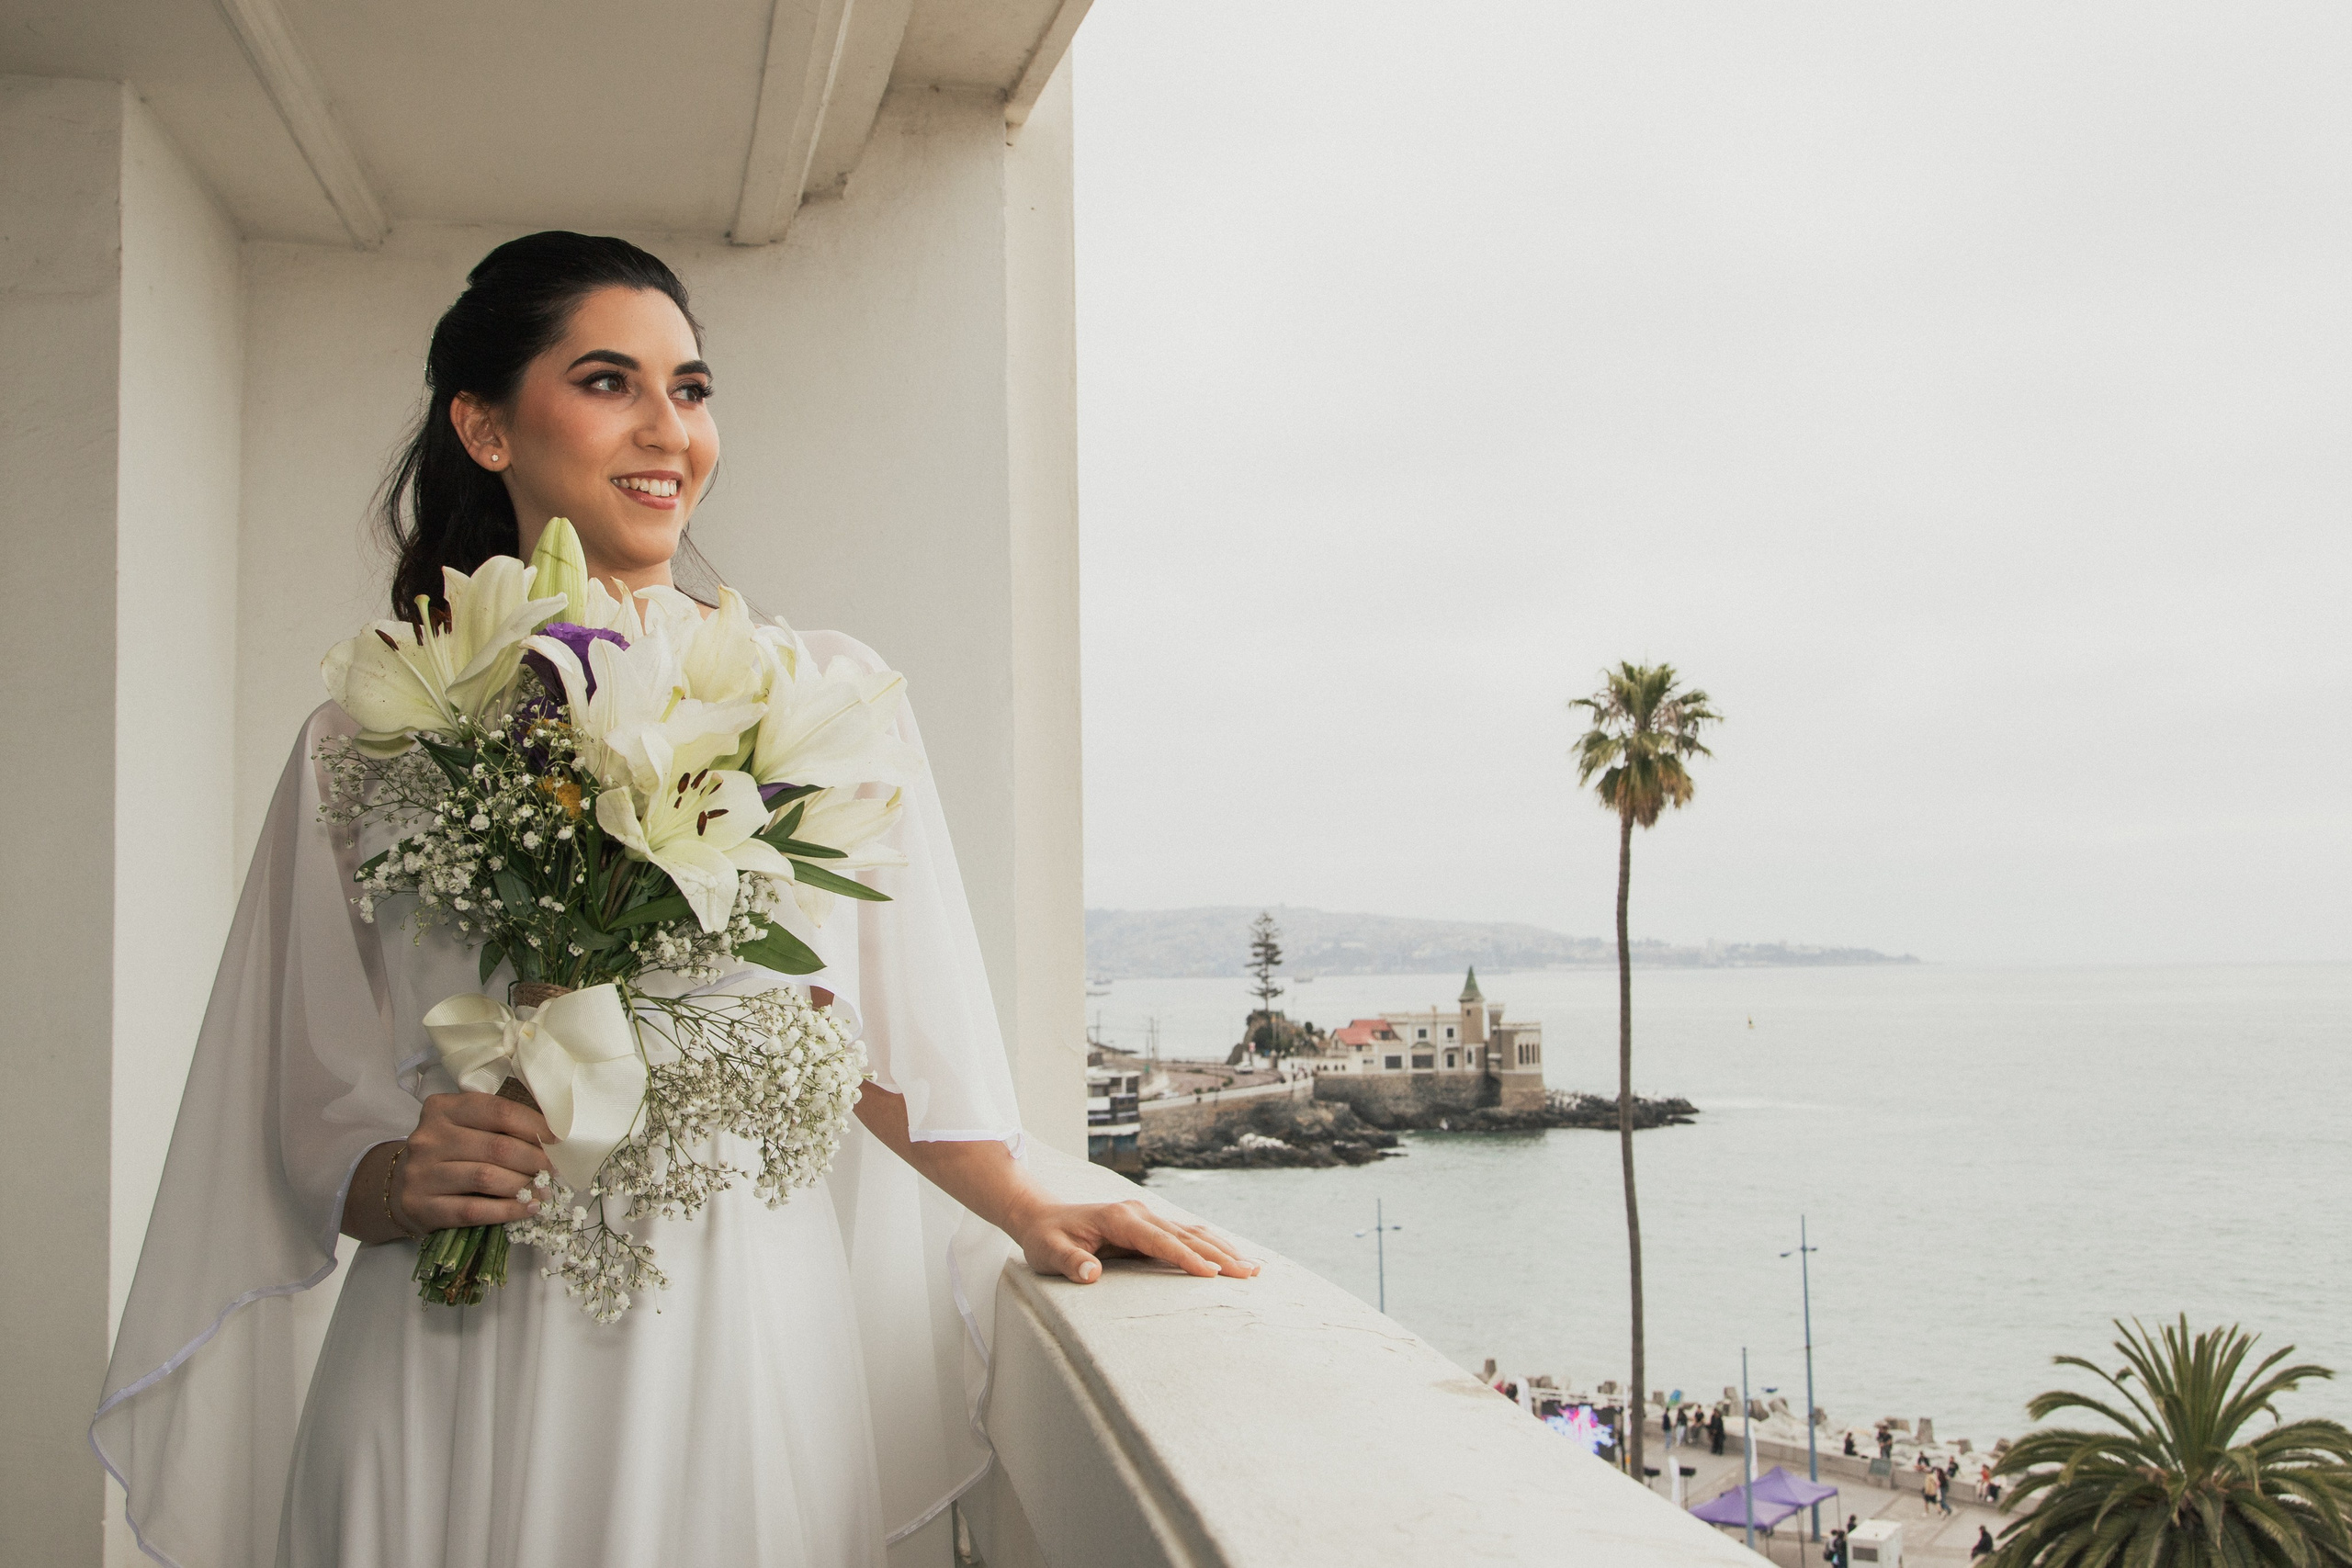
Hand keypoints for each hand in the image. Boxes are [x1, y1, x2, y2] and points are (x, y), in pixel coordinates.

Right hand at [394, 1090, 554, 1231]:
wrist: (397, 1185)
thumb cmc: (447, 1152)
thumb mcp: (465, 1127)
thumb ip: (499, 1125)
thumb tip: (553, 1138)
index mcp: (443, 1109)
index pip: (499, 1112)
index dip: (536, 1127)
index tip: (560, 1141)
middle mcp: (429, 1137)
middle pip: (497, 1147)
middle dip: (535, 1160)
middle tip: (556, 1171)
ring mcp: (422, 1173)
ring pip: (486, 1177)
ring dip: (524, 1186)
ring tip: (545, 1191)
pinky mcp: (421, 1206)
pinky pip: (473, 1210)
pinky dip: (507, 1210)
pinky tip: (528, 1209)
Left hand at [1007, 1197, 1259, 1284]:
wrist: (1040, 1215)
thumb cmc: (1045, 1238)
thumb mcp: (1049, 1253)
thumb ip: (1069, 1262)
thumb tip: (1090, 1274)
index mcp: (1119, 1219)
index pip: (1161, 1241)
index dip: (1188, 1258)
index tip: (1213, 1274)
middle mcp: (1138, 1213)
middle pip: (1186, 1235)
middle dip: (1221, 1254)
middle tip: (1251, 1274)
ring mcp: (1145, 1216)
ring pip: (1192, 1232)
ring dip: (1223, 1248)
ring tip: (1254, 1268)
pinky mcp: (1148, 1224)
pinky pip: (1185, 1234)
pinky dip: (1211, 1245)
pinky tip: (1230, 1256)